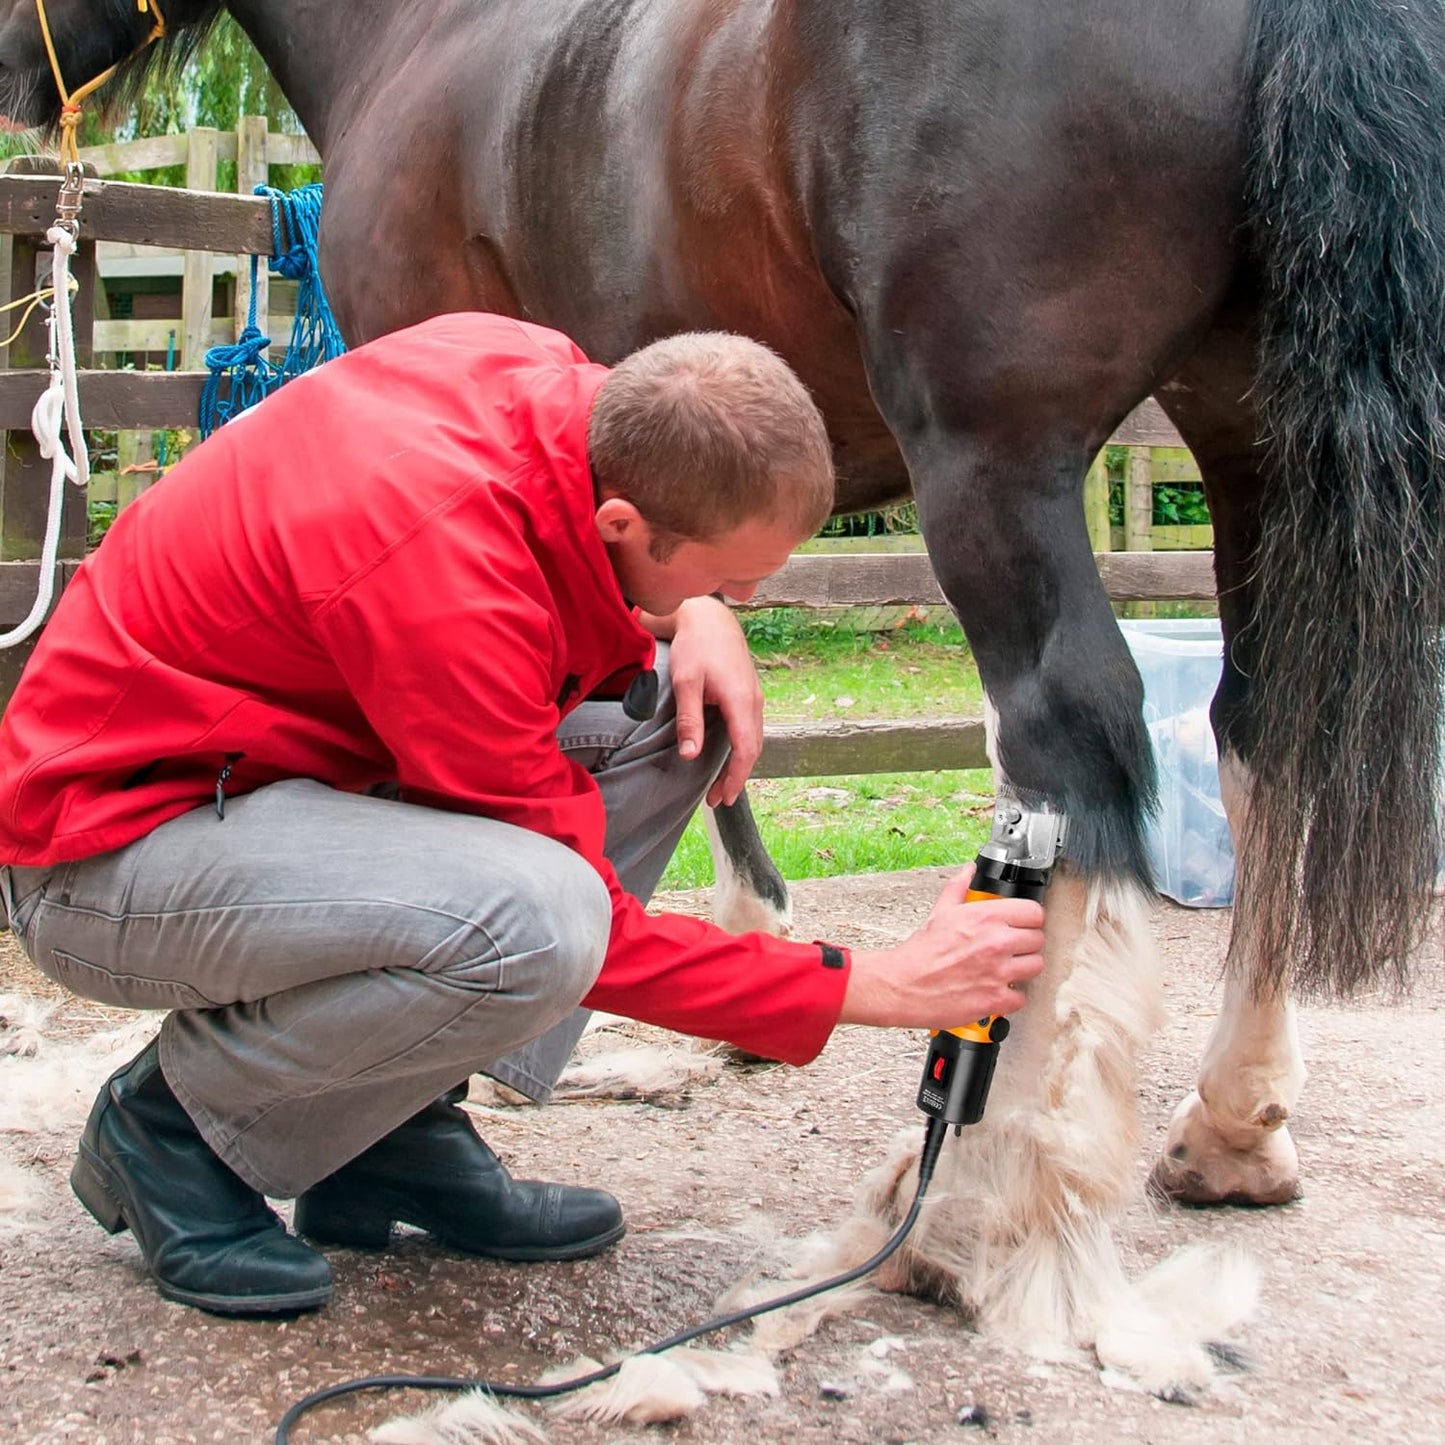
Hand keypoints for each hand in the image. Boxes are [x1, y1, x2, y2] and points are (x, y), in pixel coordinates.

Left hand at [668, 595, 763, 806]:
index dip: (735, 778)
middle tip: (717, 800)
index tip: (722, 797)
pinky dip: (742, 748)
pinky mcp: (749, 694)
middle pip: (753, 750)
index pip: (746, 750)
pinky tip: (729, 757)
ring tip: (721, 785)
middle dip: (737, 778)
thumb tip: (691, 756)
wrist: (709, 618)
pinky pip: (751, 728)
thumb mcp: (686, 683)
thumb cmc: (696, 646)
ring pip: (754, 740)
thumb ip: (689, 720)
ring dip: (740, 764)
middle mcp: (754, 701)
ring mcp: (755, 697)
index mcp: (741, 700)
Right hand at [838, 865, 1045, 1027]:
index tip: (1022, 925)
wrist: (904, 985)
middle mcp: (997, 942)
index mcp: (986, 917)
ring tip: (1006, 969)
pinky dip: (1011, 996)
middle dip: (1026, 944)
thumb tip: (968, 871)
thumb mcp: (940, 912)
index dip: (1029, 919)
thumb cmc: (920, 952)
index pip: (1034, 912)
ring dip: (1023, 969)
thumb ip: (959, 887)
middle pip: (1038, 940)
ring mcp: (999, 972)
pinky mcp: (996, 999)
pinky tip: (997, 989)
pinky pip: (1021, 997)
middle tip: (1011, 949)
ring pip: (1035, 967)